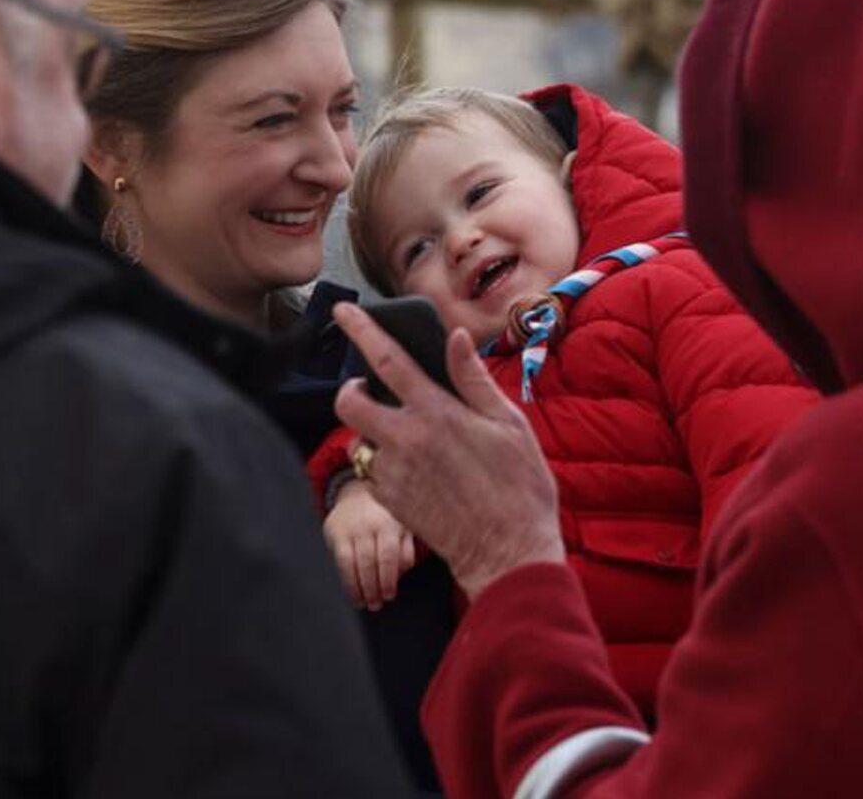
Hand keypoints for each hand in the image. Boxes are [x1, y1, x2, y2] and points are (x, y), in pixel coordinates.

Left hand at [332, 303, 563, 599]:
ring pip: (358, 440)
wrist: (508, 552)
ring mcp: (393, 473)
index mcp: (436, 413)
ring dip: (371, 432)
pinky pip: (370, 472)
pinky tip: (415, 470)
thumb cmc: (519, 487)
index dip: (361, 329)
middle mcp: (405, 440)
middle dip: (351, 389)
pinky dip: (383, 464)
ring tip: (408, 440)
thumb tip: (454, 337)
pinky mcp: (389, 502)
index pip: (386, 360)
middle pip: (348, 402)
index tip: (343, 309)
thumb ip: (473, 378)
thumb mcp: (507, 423)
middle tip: (372, 391)